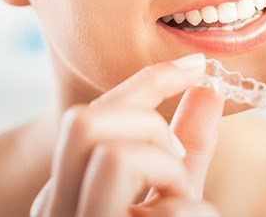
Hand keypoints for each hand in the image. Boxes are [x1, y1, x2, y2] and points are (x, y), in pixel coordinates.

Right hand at [30, 53, 223, 216]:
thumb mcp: (174, 197)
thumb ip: (186, 145)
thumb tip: (207, 89)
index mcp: (70, 188)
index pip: (95, 112)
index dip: (149, 79)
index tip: (195, 63)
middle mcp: (59, 211)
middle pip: (84, 122)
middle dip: (145, 121)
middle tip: (175, 156)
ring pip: (114, 155)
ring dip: (166, 168)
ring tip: (180, 198)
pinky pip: (161, 212)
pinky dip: (190, 212)